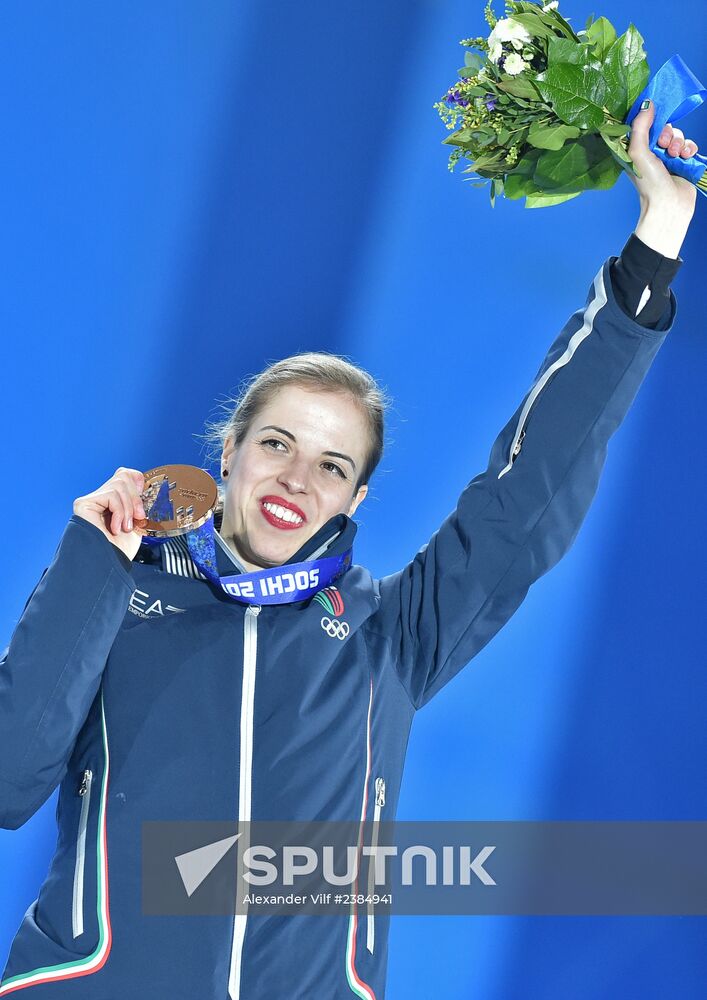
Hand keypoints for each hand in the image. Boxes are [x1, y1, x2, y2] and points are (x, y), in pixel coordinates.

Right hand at [73, 467, 146, 560]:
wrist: (111, 563)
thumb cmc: (121, 548)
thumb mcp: (138, 522)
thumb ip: (139, 503)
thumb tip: (147, 487)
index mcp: (113, 501)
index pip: (125, 474)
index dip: (137, 481)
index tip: (143, 501)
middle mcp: (101, 498)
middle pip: (123, 476)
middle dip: (136, 498)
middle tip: (138, 518)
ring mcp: (91, 500)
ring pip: (119, 484)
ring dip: (129, 508)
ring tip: (125, 527)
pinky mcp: (84, 503)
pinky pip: (111, 494)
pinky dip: (120, 511)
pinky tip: (115, 527)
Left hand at [627, 100, 698, 257]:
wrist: (669, 205)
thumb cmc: (649, 183)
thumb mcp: (638, 152)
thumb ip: (640, 127)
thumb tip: (647, 104)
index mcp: (636, 150)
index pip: (644, 125)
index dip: (652, 121)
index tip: (656, 121)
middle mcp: (651, 152)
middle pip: (664, 128)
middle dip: (668, 134)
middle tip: (665, 147)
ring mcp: (667, 158)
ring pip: (678, 136)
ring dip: (679, 142)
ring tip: (676, 156)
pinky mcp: (682, 162)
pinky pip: (689, 145)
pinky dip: (689, 149)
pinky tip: (686, 157)